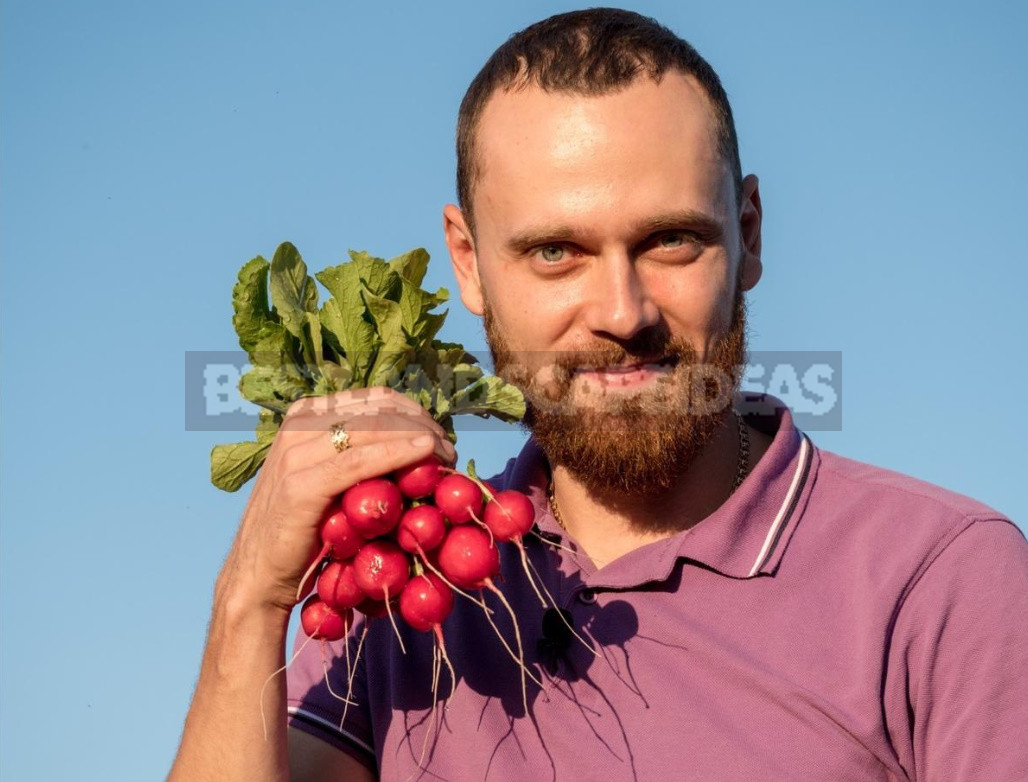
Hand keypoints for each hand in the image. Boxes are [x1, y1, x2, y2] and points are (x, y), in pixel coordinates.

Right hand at [216, 388, 456, 613]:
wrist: (257, 577)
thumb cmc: (303, 531)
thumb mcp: (328, 479)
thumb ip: (357, 454)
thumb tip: (418, 439)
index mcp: (304, 416)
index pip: (373, 398)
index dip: (414, 411)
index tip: (439, 435)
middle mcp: (297, 425)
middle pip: (378, 409)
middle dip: (422, 423)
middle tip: (450, 449)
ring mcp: (295, 453)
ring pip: (373, 428)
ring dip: (419, 436)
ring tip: (446, 457)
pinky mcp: (300, 485)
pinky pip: (360, 461)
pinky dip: (398, 452)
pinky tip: (424, 451)